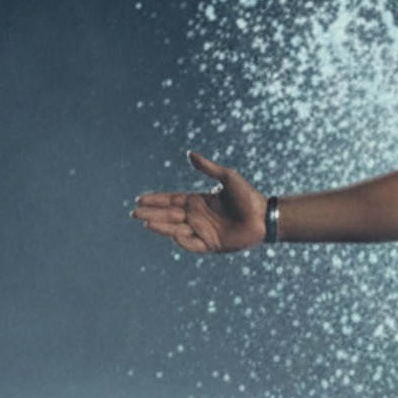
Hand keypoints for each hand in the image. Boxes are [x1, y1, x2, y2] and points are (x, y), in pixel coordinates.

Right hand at [131, 151, 267, 252]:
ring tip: (145, 222)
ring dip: (161, 226)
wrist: (264, 217)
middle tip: (134, 213)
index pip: (171, 201)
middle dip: (151, 214)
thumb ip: (208, 168)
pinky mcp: (211, 244)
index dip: (155, 200)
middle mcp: (197, 217)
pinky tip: (173, 233)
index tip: (139, 199)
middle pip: (169, 215)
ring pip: (176, 229)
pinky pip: (192, 244)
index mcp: (198, 201)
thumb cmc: (248, 196)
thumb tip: (190, 153)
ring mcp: (203, 231)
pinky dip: (182, 240)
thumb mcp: (227, 178)